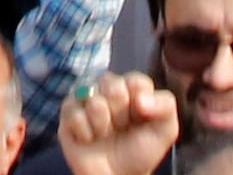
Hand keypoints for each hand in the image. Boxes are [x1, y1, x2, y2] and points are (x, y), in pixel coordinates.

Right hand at [54, 74, 179, 174]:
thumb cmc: (140, 152)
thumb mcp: (165, 129)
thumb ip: (165, 105)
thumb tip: (140, 99)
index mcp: (130, 89)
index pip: (135, 80)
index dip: (140, 101)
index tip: (141, 117)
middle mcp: (106, 90)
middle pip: (112, 84)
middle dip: (121, 112)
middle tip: (122, 127)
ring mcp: (85, 100)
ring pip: (94, 100)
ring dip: (104, 124)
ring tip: (106, 135)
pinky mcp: (67, 115)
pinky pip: (74, 113)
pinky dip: (86, 132)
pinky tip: (90, 139)